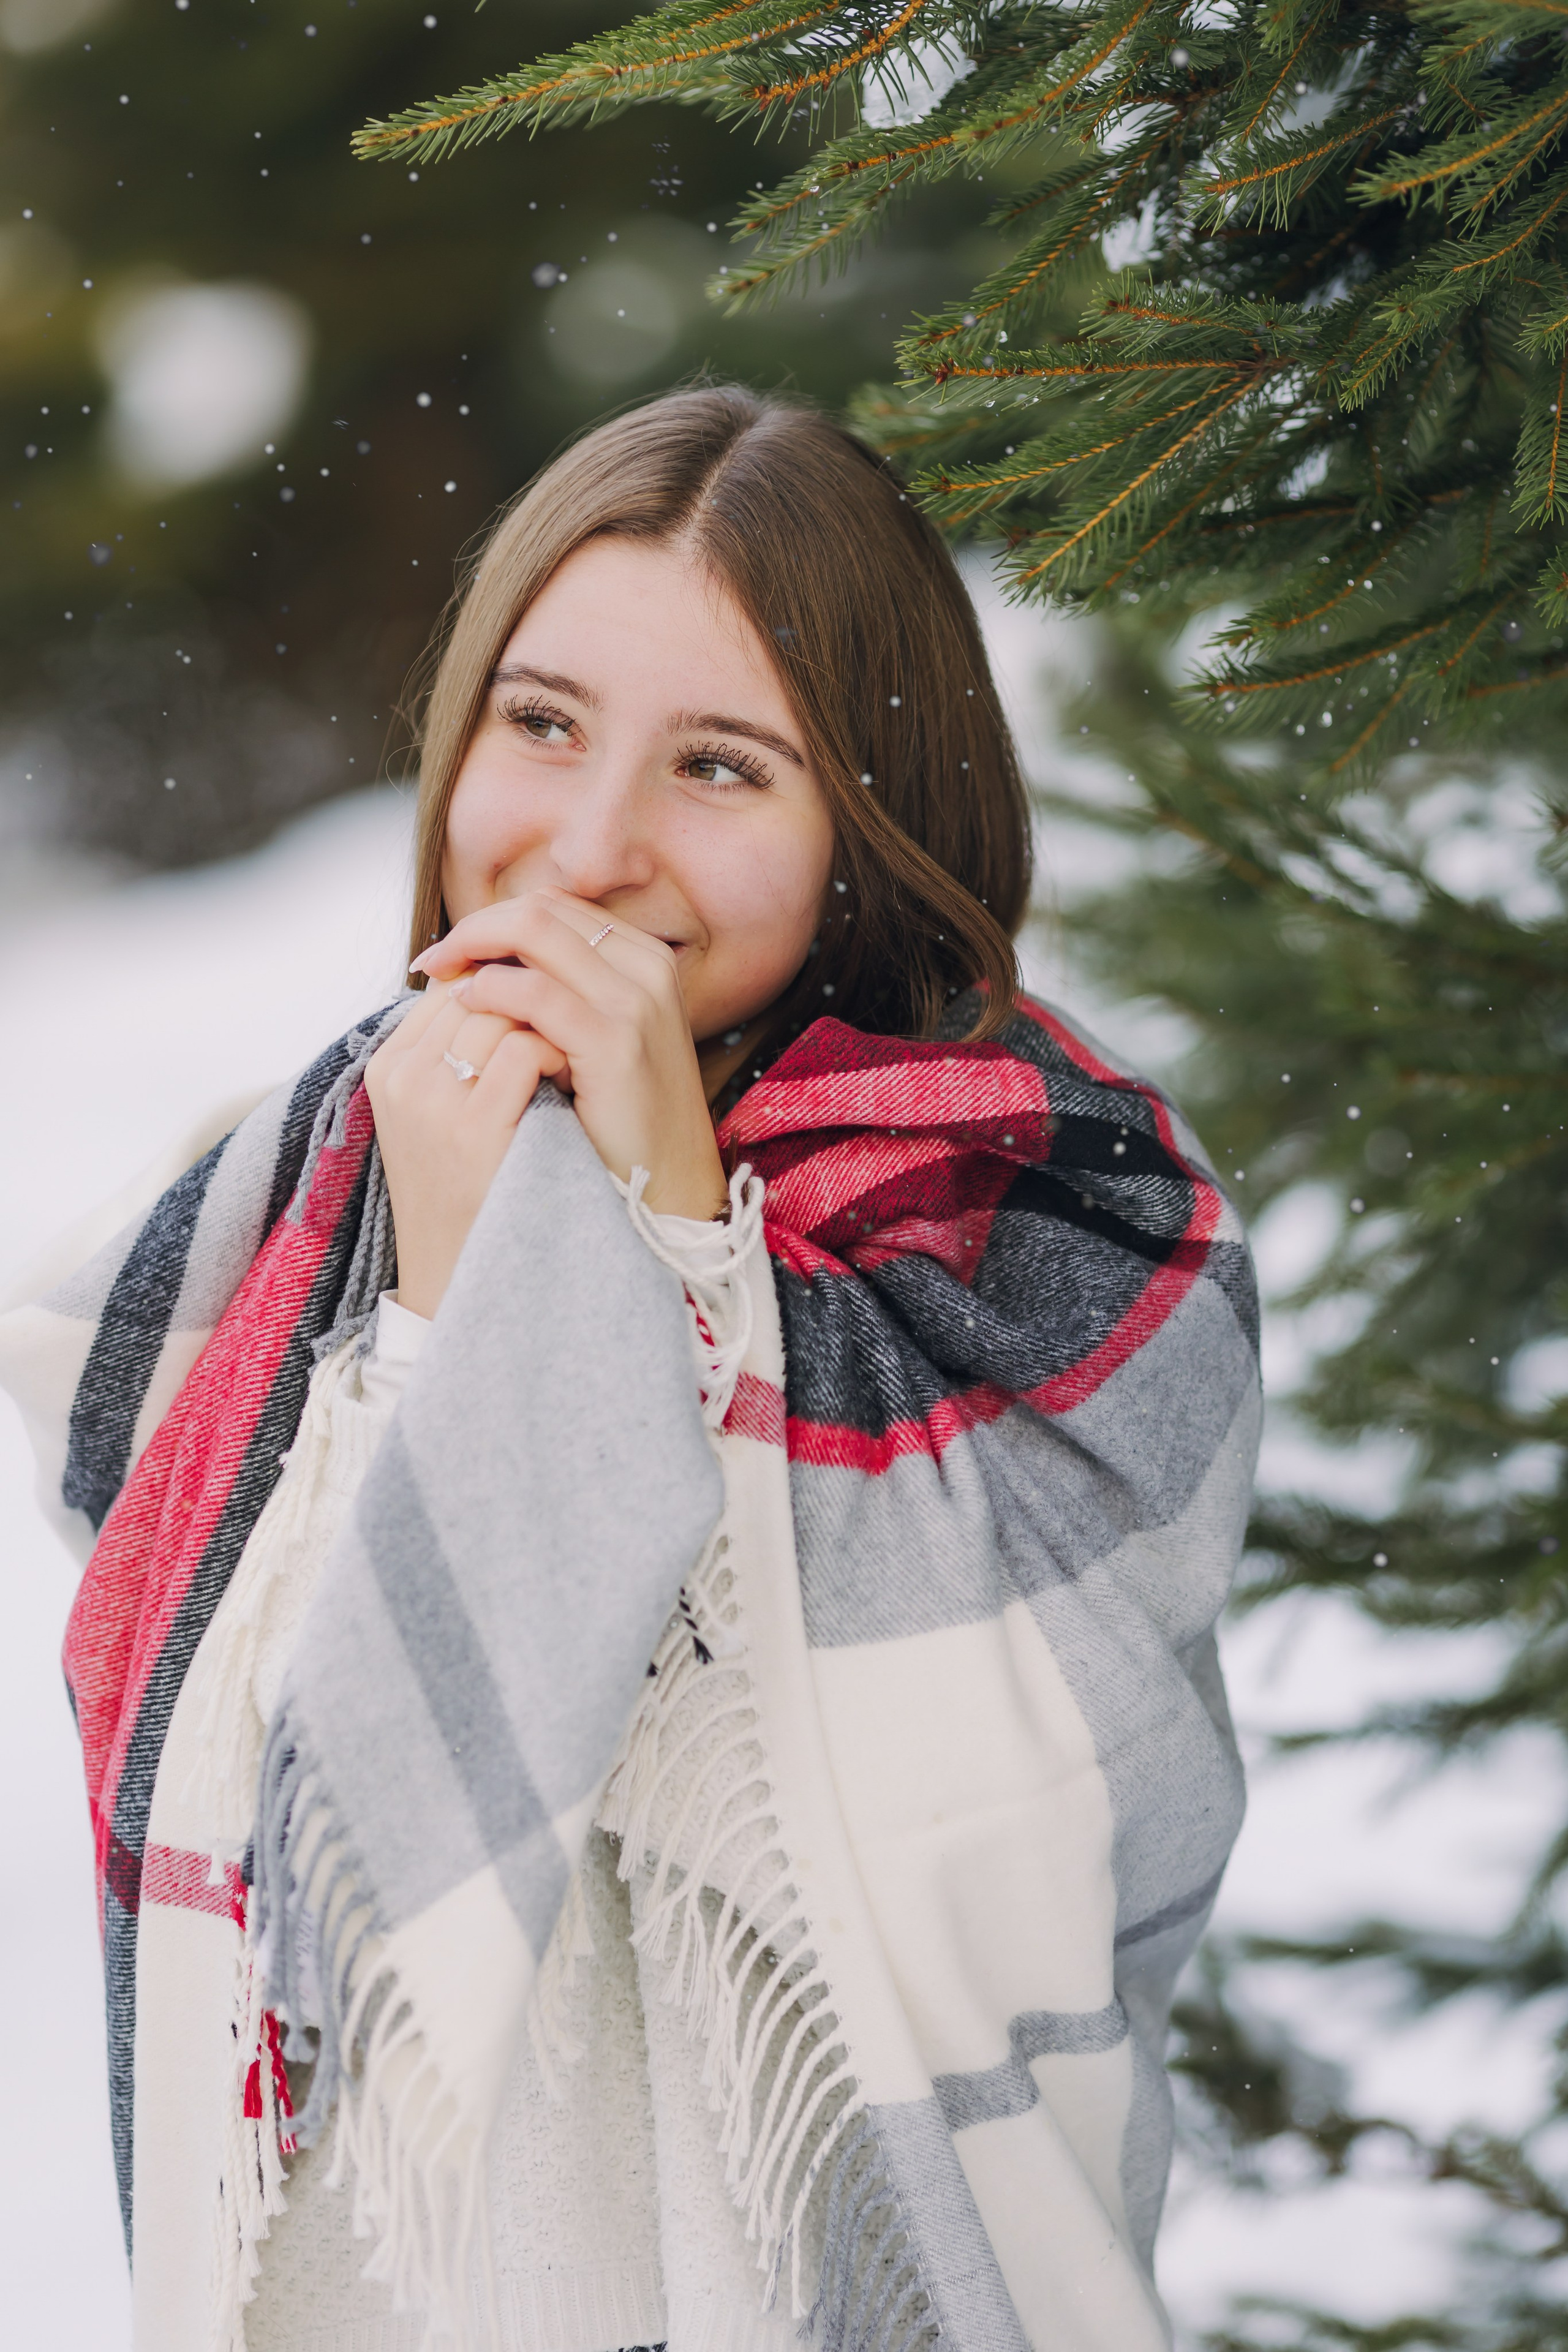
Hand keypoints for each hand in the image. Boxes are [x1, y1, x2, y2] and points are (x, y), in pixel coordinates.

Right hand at [363, 978, 567, 1318]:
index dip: (500, 990)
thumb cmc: (467, 1188)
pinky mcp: (473, 1126)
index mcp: (388, 1068)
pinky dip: (555, 1051)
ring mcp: (433, 1101)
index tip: (536, 1015)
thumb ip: (453, 1053)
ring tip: (567, 1055)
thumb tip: (494, 988)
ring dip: (545, 1024)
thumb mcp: (438, 1114)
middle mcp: (403, 1078)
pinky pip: (523, 1048)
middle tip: (562, 1029)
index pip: (447, 989)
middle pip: (473, 992)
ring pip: (500, 1012)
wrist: (462, 1273)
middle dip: (525, 1003)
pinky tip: (570, 1076)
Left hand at [414, 888, 729, 1223]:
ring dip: (475, 951)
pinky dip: (492, 991)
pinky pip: (536, 992)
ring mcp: (635, 1000)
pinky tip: (467, 1009)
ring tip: (442, 984)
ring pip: (535, 932)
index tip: (452, 951)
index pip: (554, 908)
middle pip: (541, 910)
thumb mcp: (600, 1040)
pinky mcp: (616, 1040)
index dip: (494, 920)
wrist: (671, 1187)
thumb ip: (564, 994)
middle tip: (433, 962)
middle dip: (475, 928)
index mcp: (645, 961)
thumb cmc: (625, 1121)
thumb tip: (487, 964)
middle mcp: (647, 968)